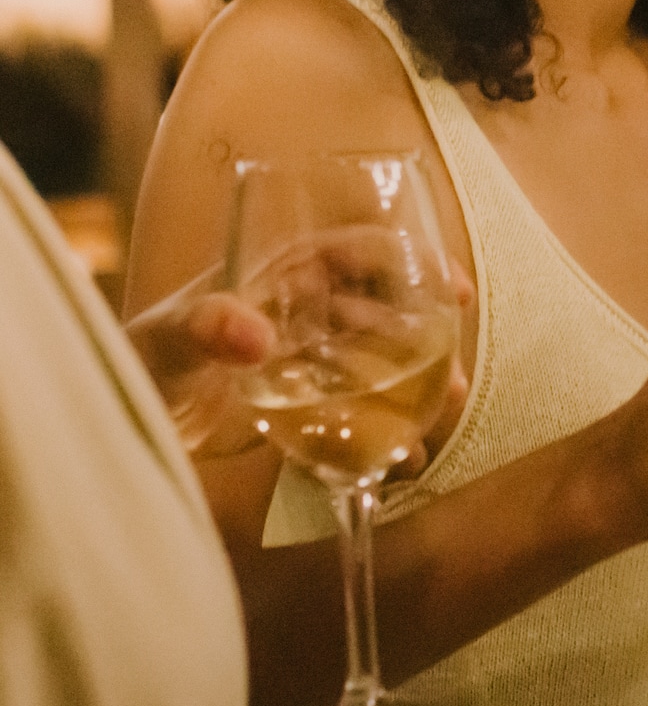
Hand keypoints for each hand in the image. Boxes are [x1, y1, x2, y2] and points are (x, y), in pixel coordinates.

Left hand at [127, 253, 474, 460]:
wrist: (133, 419)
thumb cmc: (147, 357)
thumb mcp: (173, 336)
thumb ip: (209, 326)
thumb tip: (256, 335)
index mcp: (284, 274)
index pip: (361, 251)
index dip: (413, 261)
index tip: (452, 288)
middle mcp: (307, 309)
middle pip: (388, 308)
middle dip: (430, 333)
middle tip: (457, 369)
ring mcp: (310, 358)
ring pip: (382, 359)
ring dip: (421, 381)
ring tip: (448, 405)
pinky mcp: (305, 404)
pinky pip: (358, 410)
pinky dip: (387, 431)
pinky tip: (408, 455)